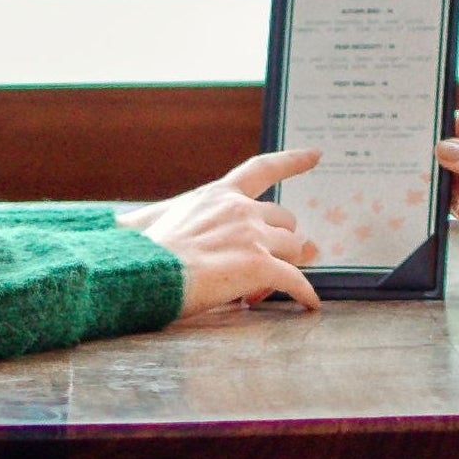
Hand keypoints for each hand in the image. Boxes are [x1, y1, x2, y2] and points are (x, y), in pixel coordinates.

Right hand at [120, 150, 322, 314]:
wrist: (143, 273)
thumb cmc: (146, 253)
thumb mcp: (168, 221)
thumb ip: (202, 224)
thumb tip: (222, 236)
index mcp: (218, 194)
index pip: (262, 169)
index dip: (292, 161)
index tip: (316, 155)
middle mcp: (240, 209)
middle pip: (284, 220)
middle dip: (283, 240)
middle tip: (275, 261)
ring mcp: (252, 237)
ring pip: (293, 249)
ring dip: (286, 267)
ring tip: (264, 289)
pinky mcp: (259, 266)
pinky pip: (295, 281)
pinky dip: (304, 294)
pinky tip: (309, 304)